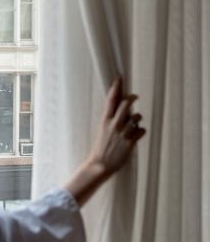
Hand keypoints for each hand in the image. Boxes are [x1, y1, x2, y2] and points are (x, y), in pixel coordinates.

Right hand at [63, 76, 145, 206]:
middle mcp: (113, 125)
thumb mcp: (102, 130)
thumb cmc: (101, 147)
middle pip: (125, 105)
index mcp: (104, 120)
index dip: (116, 87)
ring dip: (137, 118)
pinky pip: (141, 131)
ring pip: (136, 117)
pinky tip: (137, 134)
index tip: (119, 76)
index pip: (110, 99)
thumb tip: (123, 109)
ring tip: (134, 123)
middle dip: (132, 98)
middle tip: (135, 96)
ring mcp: (121, 134)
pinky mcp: (129, 143)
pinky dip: (141, 131)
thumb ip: (111, 119)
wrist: (100, 165)